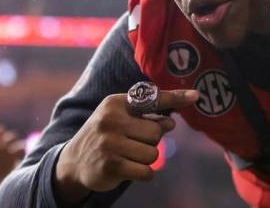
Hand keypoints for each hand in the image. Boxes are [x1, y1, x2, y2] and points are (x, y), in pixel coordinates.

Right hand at [54, 89, 198, 202]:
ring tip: (127, 156)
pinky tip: (128, 169)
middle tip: (132, 143)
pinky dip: (143, 173)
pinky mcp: (111, 165)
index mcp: (116, 103)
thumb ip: (146, 118)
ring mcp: (110, 142)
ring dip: (146, 159)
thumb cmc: (106, 136)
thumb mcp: (121, 120)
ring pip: (153, 153)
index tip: (196, 96)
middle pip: (156, 131)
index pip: (152, 99)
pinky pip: (147, 171)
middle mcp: (111, 119)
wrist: (74, 161)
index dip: (175, 98)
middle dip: (150, 141)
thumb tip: (171, 123)